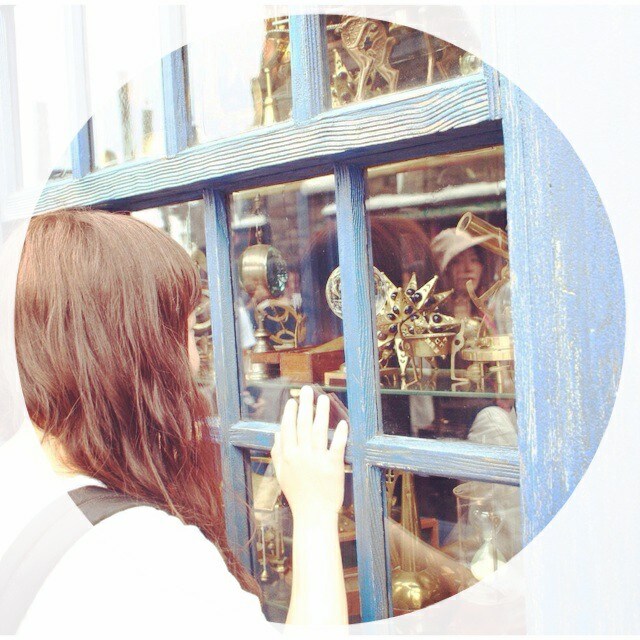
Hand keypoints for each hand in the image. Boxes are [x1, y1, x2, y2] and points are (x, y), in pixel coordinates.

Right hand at [271, 385, 347, 519]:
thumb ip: (277, 453)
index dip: (290, 413)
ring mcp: (317, 460)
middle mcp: (301, 456)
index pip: (287, 429)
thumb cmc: (298, 496)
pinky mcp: (333, 467)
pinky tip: (342, 422)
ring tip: (323, 399)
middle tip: (307, 390)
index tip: (293, 400)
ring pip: (318, 431)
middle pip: (302, 424)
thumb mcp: (281, 475)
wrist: (313, 516)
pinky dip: (339, 434)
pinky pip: (336, 446)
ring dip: (321, 413)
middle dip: (304, 405)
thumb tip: (276, 433)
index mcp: (288, 457)